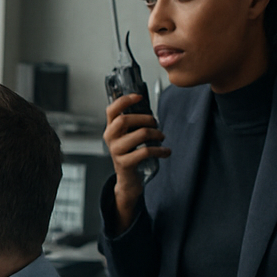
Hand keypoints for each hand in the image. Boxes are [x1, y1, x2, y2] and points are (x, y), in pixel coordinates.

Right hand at [103, 92, 170, 230]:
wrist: (128, 179)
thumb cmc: (131, 154)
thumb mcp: (128, 137)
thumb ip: (133, 123)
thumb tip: (148, 108)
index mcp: (110, 129)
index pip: (111, 110)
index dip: (124, 100)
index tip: (139, 97)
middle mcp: (110, 138)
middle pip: (125, 119)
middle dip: (146, 118)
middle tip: (156, 124)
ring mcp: (116, 151)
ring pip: (140, 134)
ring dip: (156, 133)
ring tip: (162, 137)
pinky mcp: (125, 163)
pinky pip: (146, 151)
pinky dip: (160, 150)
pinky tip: (166, 151)